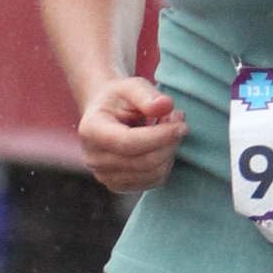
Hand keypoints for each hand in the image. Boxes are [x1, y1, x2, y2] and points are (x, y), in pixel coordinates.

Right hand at [78, 74, 185, 194]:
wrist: (105, 114)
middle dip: (169, 142)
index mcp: (90, 130)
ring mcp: (104, 176)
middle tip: (179, 120)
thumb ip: (147, 94)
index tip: (182, 125)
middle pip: (143, 161)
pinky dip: (166, 162)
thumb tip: (166, 105)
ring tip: (169, 128)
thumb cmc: (119, 98)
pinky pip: (154, 181)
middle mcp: (93, 158)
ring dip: (170, 151)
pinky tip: (163, 144)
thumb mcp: (131, 86)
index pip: (129, 143)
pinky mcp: (118, 186)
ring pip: (152, 173)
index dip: (160, 137)